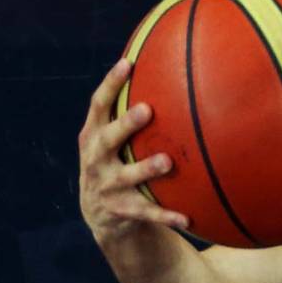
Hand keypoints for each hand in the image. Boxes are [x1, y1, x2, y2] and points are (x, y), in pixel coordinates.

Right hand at [78, 59, 188, 241]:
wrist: (100, 213)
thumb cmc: (116, 161)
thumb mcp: (112, 139)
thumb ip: (128, 114)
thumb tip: (167, 72)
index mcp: (93, 136)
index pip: (98, 105)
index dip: (110, 84)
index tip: (127, 64)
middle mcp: (95, 159)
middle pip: (107, 139)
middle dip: (125, 124)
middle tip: (146, 110)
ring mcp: (106, 186)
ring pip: (126, 177)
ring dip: (146, 169)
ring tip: (167, 162)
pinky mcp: (121, 210)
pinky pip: (147, 213)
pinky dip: (166, 216)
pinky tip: (188, 219)